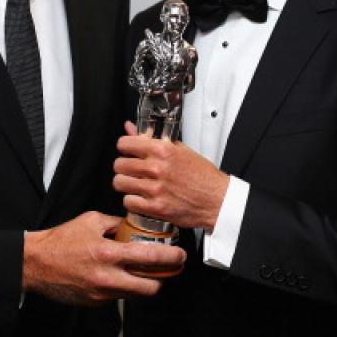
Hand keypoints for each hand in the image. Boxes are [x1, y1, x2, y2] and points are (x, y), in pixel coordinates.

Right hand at [22, 211, 185, 305]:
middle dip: (164, 278)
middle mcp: (107, 277)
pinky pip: (118, 297)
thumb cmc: (61, 240)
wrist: (36, 263)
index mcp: (108, 253)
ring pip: (136, 294)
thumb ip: (116, 223)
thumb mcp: (92, 220)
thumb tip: (133, 224)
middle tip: (168, 268)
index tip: (180, 255)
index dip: (171, 258)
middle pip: (150, 287)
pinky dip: (124, 287)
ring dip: (144, 284)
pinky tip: (120, 274)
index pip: (149, 258)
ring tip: (145, 270)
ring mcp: (101, 293)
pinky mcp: (95, 303)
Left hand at [113, 121, 227, 230]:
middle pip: (119, 164)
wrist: (217, 200)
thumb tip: (131, 128)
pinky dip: (132, 201)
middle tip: (130, 170)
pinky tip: (140, 198)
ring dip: (125, 184)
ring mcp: (155, 188)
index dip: (124, 147)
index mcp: (162, 150)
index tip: (126, 151)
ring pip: (120, 183)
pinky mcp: (156, 208)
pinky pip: (128, 202)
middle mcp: (157, 168)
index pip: (125, 143)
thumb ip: (152, 139)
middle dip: (123, 167)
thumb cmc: (202, 176)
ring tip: (134, 184)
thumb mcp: (180, 150)